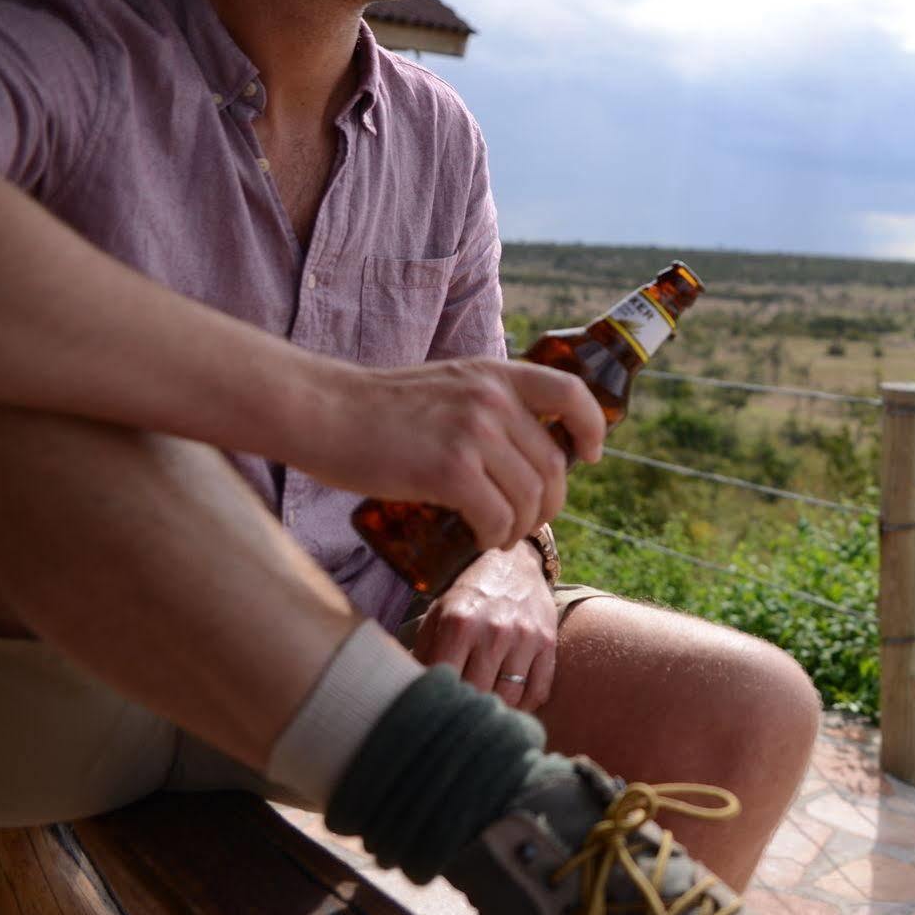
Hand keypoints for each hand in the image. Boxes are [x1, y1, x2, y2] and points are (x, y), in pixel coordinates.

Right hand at [294, 356, 605, 550]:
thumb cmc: (376, 409)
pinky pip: (496, 517)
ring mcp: (474, 433)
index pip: (571, 394)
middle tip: (528, 522)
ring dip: (520, 527)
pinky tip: (481, 539)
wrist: (322, 411)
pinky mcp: (450, 469)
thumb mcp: (447, 386)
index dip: (592, 428)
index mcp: (495, 375)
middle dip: (549, 503)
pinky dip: (494, 536)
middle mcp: (493, 399)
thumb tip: (523, 449)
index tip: (590, 455)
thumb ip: (486, 405)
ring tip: (498, 536)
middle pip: (553, 464)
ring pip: (528, 497)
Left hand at [410, 544, 557, 709]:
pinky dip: (525, 705)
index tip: (436, 706)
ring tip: (485, 707)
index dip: (439, 699)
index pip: (446, 681)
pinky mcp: (547, 643)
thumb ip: (424, 652)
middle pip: (478, 694)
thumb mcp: (438, 615)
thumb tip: (411, 690)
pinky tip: (512, 701)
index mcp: (460, 624)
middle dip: (467, 706)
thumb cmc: (469, 596)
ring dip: (496, 709)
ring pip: (509, 698)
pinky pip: (538, 691)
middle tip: (460, 710)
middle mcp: (494, 631)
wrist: (513, 564)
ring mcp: (524, 638)